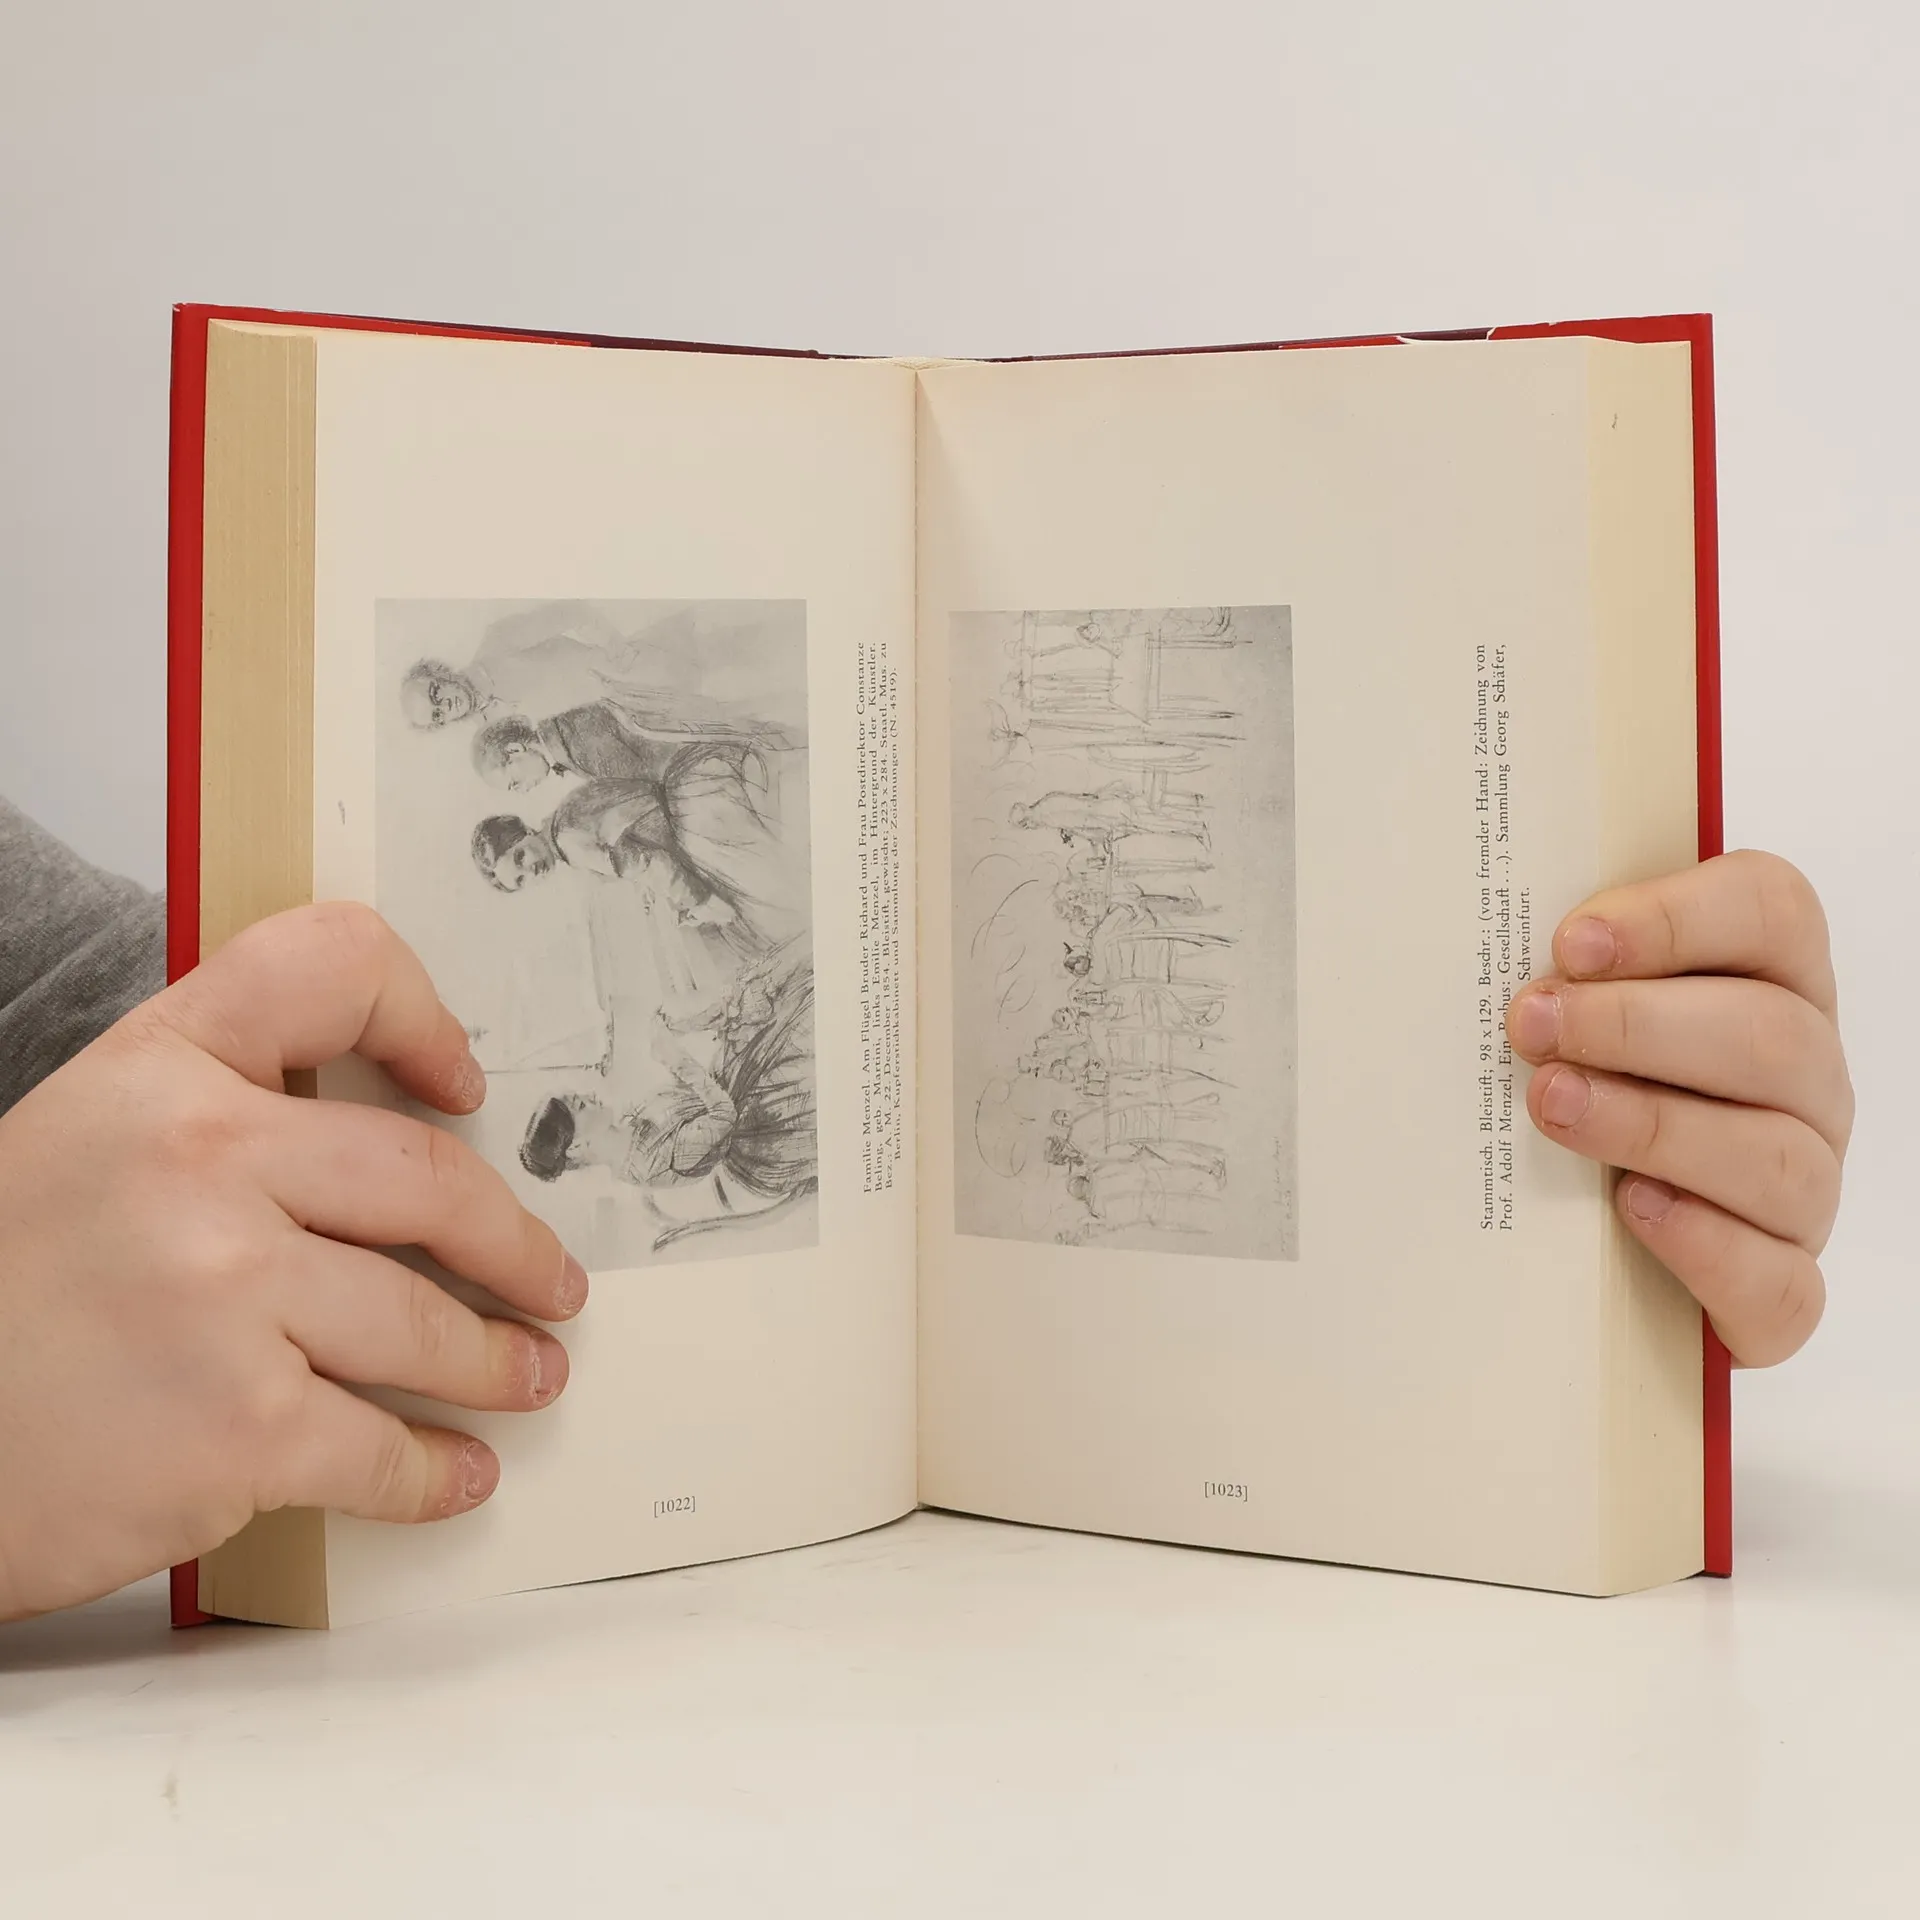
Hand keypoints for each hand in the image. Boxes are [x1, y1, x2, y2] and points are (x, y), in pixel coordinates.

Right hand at [0, 903, 586, 1621]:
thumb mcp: (76, 1148)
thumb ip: (207, 1119)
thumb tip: (364, 1156)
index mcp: (158, 1074)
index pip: (324, 968)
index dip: (417, 1013)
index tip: (464, 1085)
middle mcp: (199, 1163)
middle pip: (427, 1176)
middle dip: (512, 1242)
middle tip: (547, 1277)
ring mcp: (226, 1295)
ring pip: (426, 1320)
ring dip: (497, 1360)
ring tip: (527, 1374)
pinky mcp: (240, 1427)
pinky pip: (382, 1446)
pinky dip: (433, 1470)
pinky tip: (455, 1473)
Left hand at [1505, 852, 1848, 1366]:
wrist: (1586, 1243)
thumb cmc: (1584, 1088)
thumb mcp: (1569, 1013)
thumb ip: (1559, 970)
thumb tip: (1489, 943)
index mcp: (1771, 983)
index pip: (1772, 913)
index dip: (1676, 918)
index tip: (1571, 942)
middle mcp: (1804, 1081)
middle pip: (1771, 1034)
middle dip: (1637, 1024)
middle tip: (1532, 1026)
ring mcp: (1803, 1186)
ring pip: (1774, 1154)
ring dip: (1652, 1124)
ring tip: (1552, 1105)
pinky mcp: (1781, 1285)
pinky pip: (1777, 1276)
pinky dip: (1705, 1242)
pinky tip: (1631, 1208)